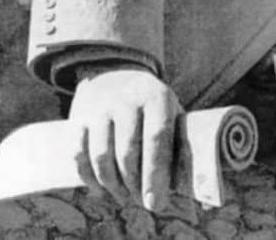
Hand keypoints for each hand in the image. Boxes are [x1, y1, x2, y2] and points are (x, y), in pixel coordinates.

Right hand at [69, 67, 181, 211]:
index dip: (156, 175)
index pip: (156, 139)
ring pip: (101, 157)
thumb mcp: (172, 114)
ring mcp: (99, 107)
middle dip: (134, 186)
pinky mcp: (79, 117)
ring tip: (123, 196)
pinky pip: (79, 154)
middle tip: (141, 200)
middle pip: (127, 153)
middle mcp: (126, 99)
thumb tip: (196, 197)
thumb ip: (181, 149)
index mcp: (156, 98)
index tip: (155, 203)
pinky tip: (100, 188)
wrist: (115, 71)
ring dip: (112, 185)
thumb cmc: (152, 105)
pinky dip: (88, 177)